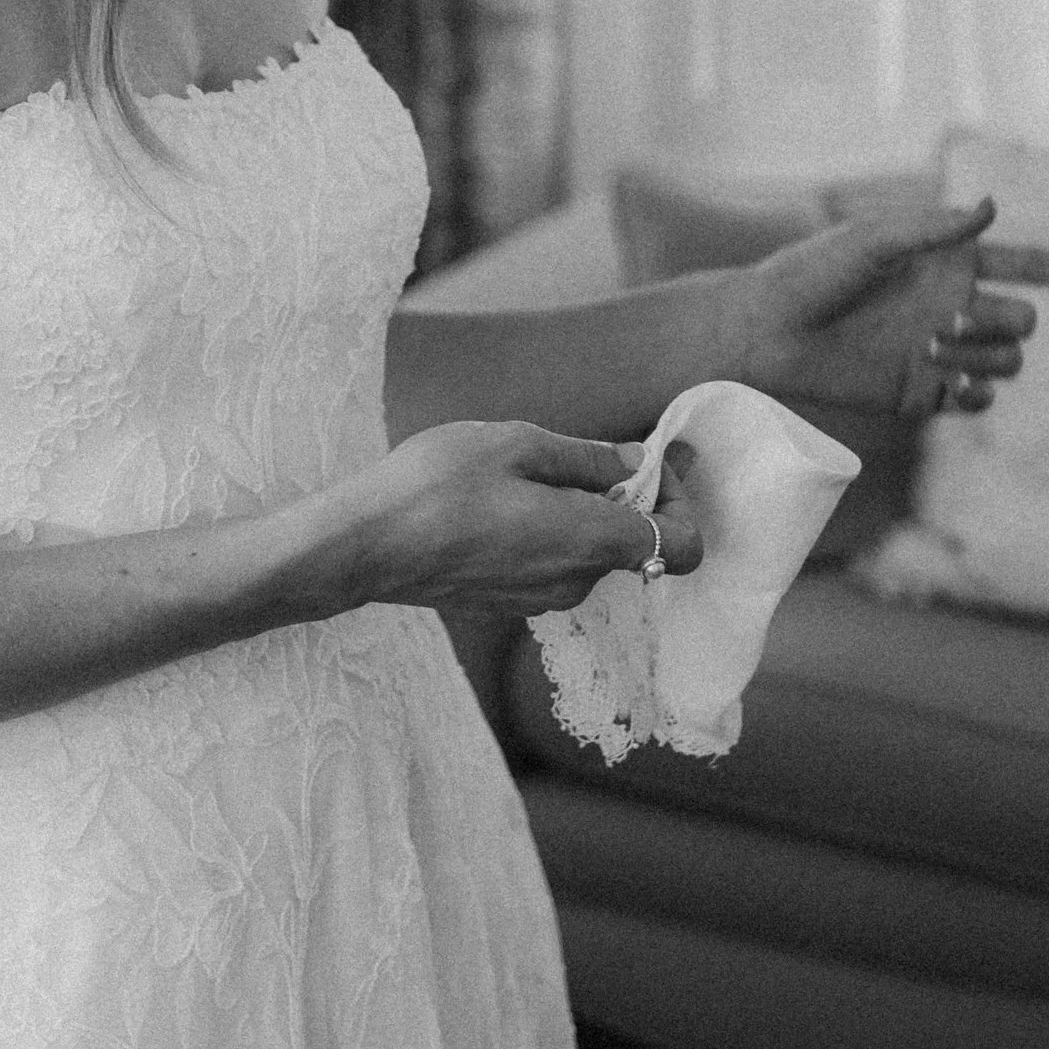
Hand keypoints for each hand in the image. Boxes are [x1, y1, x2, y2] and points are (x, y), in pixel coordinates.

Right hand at [352, 424, 703, 619]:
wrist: (364, 546)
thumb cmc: (436, 486)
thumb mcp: (516, 444)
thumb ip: (586, 457)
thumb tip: (633, 461)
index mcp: (591, 540)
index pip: (684, 544)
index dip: (680, 501)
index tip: (649, 464)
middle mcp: (577, 582)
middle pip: (632, 542)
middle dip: (622, 497)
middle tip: (580, 455)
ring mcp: (541, 600)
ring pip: (587, 553)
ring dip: (577, 514)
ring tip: (523, 475)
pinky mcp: (508, 604)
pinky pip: (551, 567)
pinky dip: (545, 536)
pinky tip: (497, 505)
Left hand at [733, 198, 1048, 422]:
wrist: (767, 333)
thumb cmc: (811, 274)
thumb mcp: (869, 239)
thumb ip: (930, 228)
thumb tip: (990, 207)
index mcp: (954, 262)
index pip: (1038, 266)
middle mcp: (957, 306)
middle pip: (1027, 322)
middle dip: (1003, 322)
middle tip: (948, 320)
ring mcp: (944, 352)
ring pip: (1008, 362)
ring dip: (981, 355)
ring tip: (930, 346)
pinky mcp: (925, 394)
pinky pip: (979, 398)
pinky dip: (973, 391)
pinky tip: (944, 383)